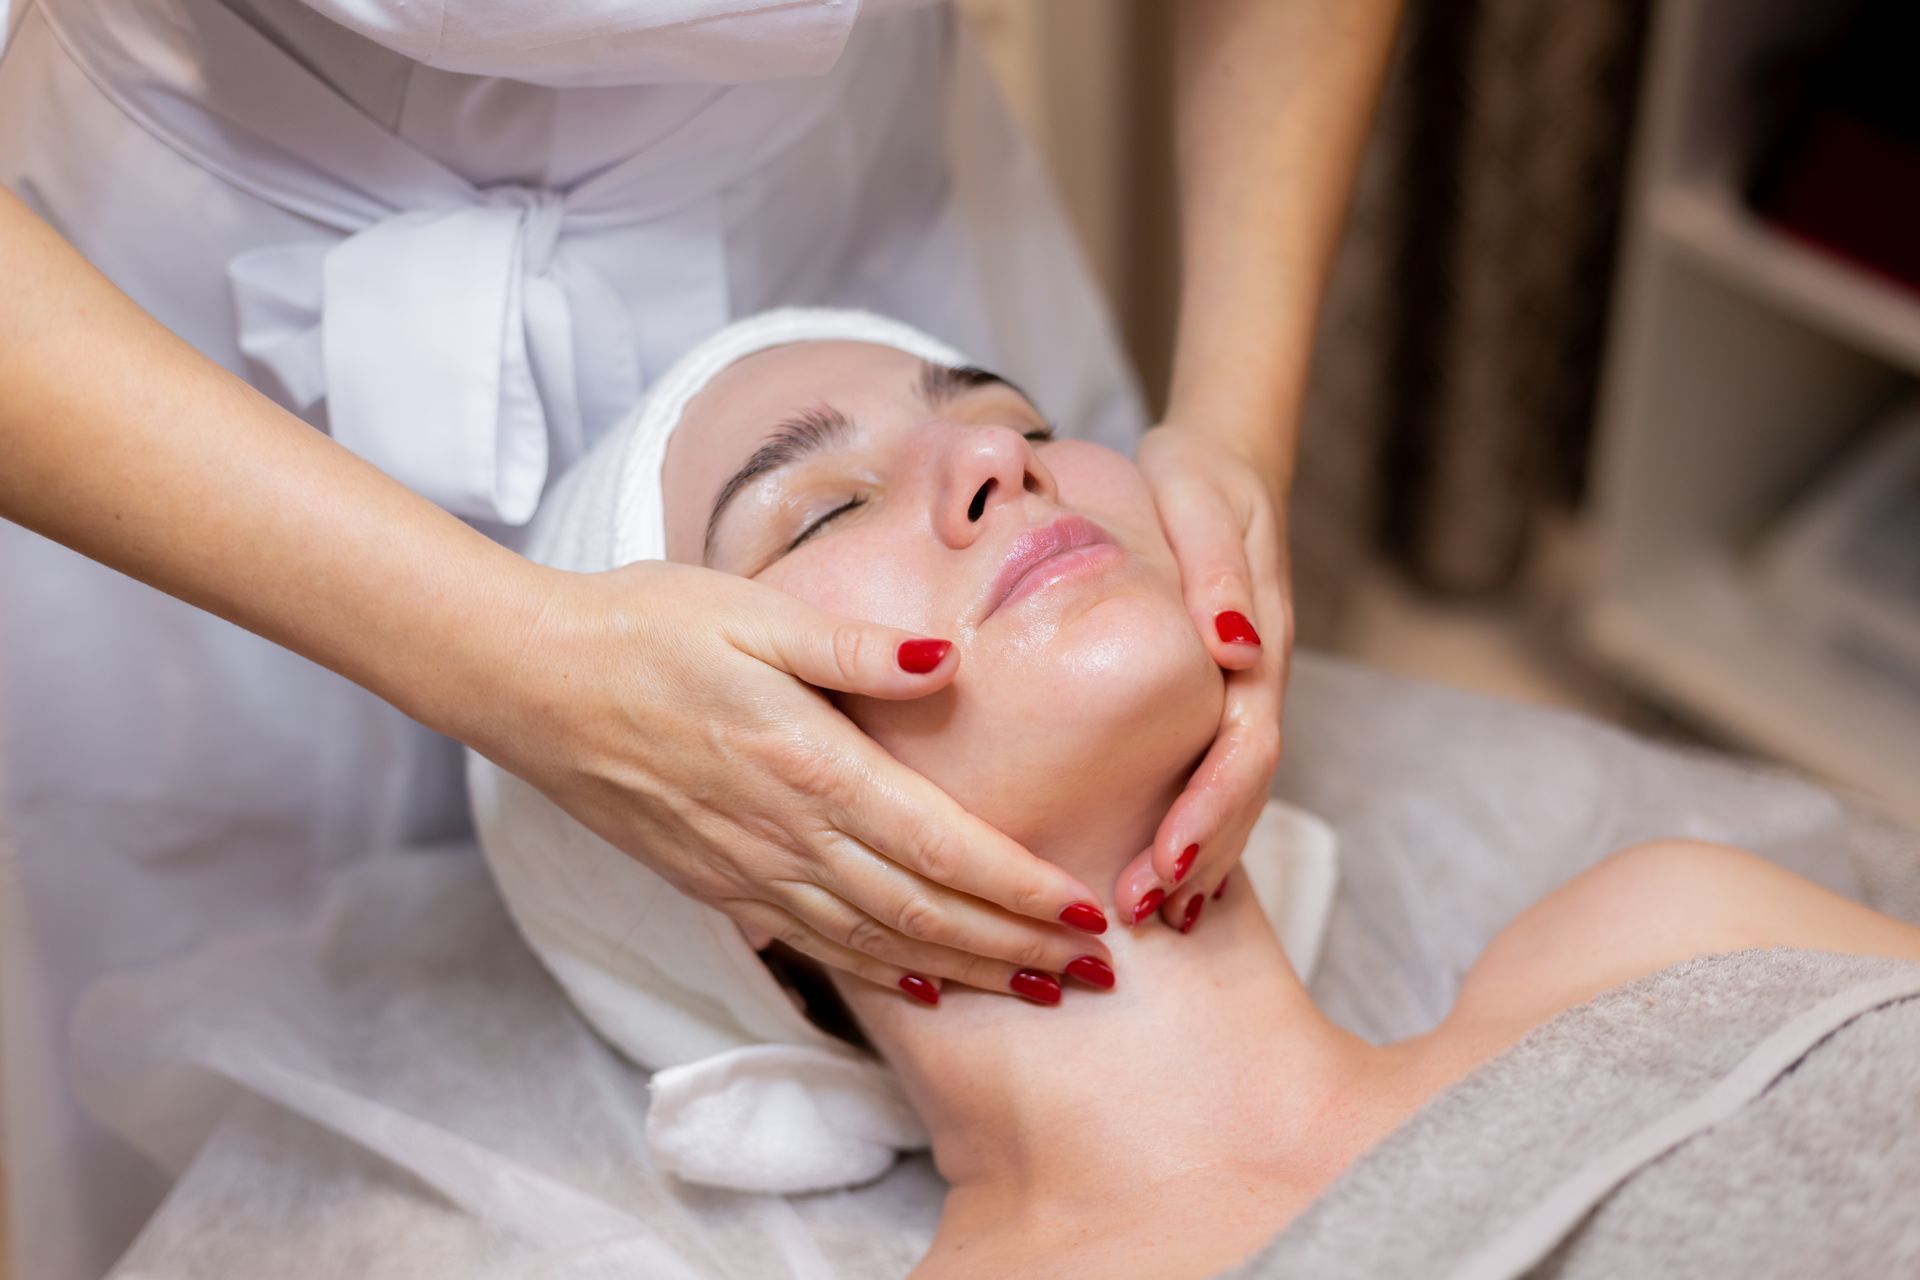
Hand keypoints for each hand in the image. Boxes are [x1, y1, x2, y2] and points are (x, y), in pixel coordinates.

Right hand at [471, 559, 1113, 1006]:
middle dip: (1016, 948)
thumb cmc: (645, 629)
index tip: (1085, 913)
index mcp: (807, 763)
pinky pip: (816, 944)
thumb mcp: (754, 611)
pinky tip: (923, 982)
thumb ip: (854, 647)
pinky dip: (881, 971)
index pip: (938, 845)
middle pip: (923, 912)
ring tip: (1037, 992)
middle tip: (1096, 974)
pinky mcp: (716, 883)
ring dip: (963, 972)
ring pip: (876, 941)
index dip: (1017, 888)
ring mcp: (747, 870)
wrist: (531, 682)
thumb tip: (949, 661)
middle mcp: (784, 834)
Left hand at [1117, 423, 1292, 929]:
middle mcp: (1260, 676)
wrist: (1226, 460)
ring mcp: (1250, 690)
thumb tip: (1230, 646)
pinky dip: (1206, 827)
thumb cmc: (1198, 476)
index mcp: (1257, 639)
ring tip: (1158, 916)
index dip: (1208, 809)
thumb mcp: (1201, 497)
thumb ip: (1219, 568)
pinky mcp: (1229, 694)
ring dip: (1205, 856)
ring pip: (1240, 790)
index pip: (1245, 744)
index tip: (1164, 859)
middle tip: (1143, 911)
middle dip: (1200, 854)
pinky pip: (1224, 772)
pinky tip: (1177, 877)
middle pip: (1245, 786)